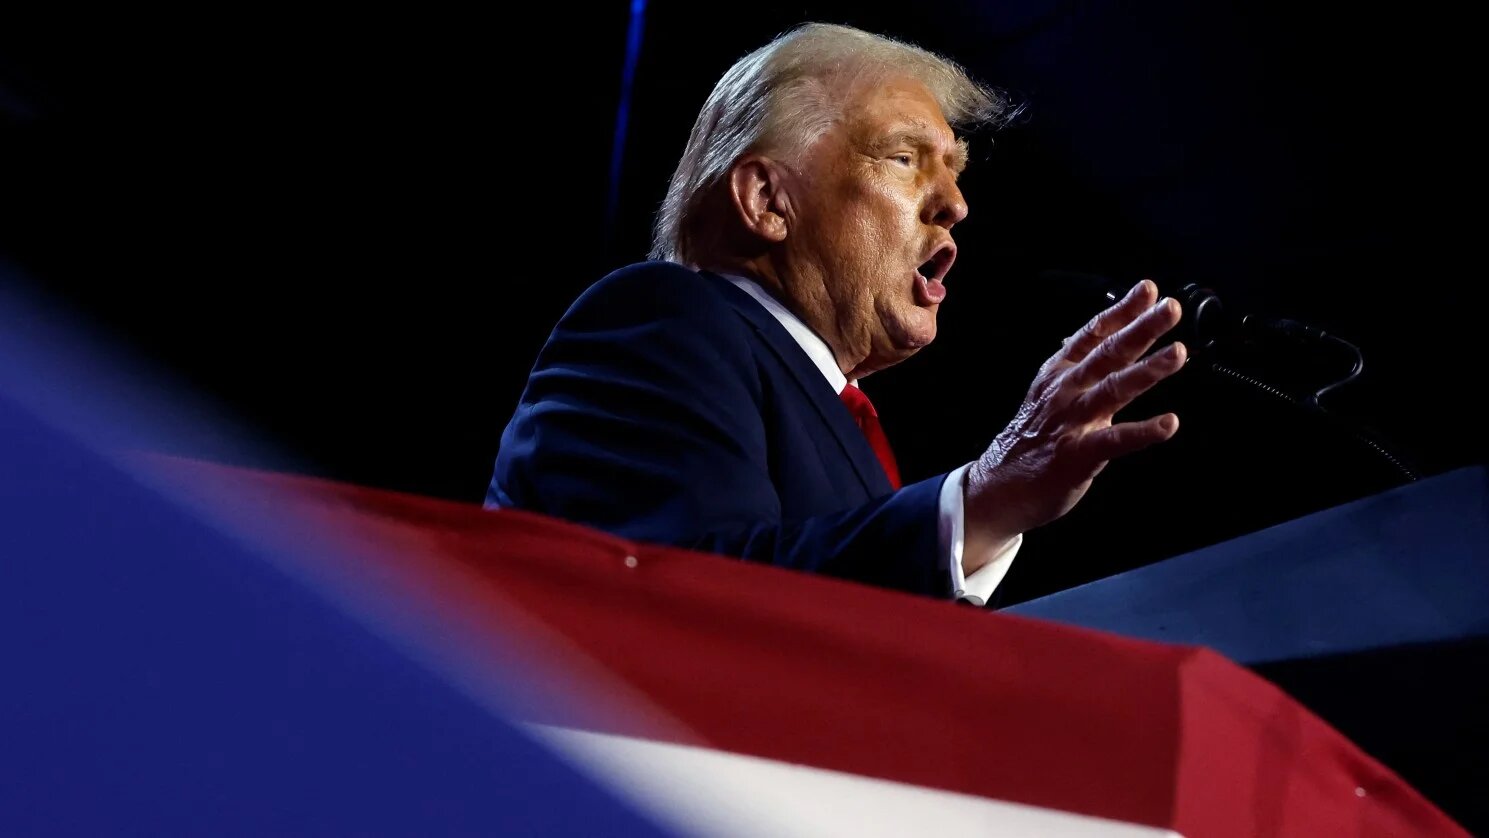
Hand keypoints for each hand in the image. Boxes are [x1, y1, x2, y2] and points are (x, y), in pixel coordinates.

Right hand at [963, 279, 1184, 567]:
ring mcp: (1072, 422)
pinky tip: (1168, 423)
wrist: (997, 486)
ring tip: (1178, 353)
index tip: (1148, 290)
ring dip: (1147, 370)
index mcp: (1058, 374)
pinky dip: (1143, 432)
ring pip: (1113, 388)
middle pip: (1108, 353)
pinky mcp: (1078, 455)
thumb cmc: (1028, 441)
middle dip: (1141, 328)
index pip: (1093, 334)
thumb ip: (1075, 365)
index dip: (1122, 311)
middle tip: (1170, 309)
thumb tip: (1099, 335)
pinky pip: (1115, 440)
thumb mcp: (1045, 392)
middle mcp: (1065, 391)